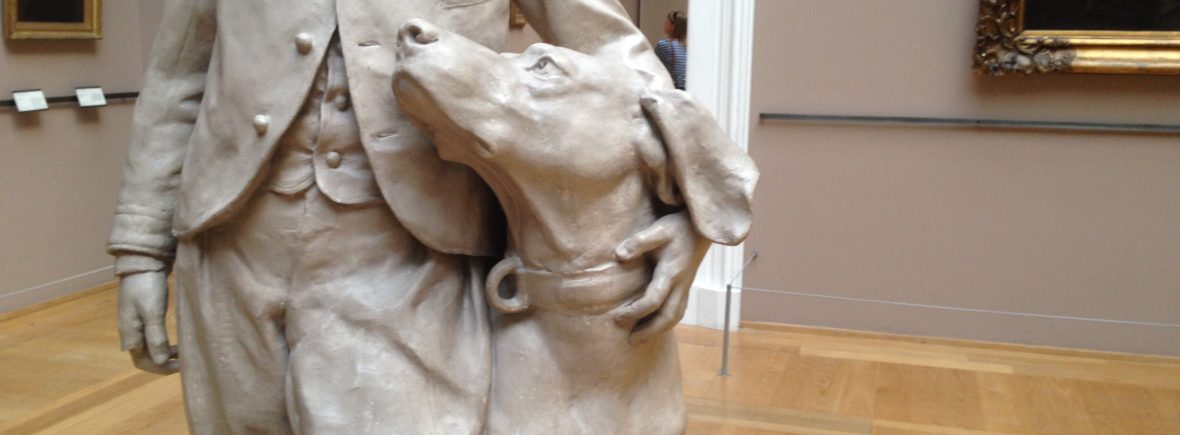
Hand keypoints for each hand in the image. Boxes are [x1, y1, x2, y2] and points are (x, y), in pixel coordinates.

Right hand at [118, 271, 178, 373]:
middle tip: (185, 362)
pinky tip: (176, 342)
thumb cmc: (147, 287)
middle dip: (163, 363)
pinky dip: (163, 344)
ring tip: (183, 353)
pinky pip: (151, 338)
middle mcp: (130, 332)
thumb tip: (160, 362)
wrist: (142, 263)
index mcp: (130, 334)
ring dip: (164, 354)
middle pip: (145, 357)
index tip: (181, 367)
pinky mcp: (142, 316)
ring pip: (149, 348)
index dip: (161, 369)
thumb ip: (156, 338)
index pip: (142, 362)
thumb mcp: (153, 313)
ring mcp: (135, 324)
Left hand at [611, 211, 710, 343]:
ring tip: (640, 338)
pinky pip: (678, 310)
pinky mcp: (686, 286)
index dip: (636, 311)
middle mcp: (680, 284)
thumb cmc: (679, 227)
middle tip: (630, 340)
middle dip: (649, 330)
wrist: (704, 227)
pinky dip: (666, 322)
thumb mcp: (658, 229)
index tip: (618, 317)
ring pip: (675, 316)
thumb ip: (639, 242)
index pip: (654, 300)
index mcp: (671, 272)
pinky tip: (654, 325)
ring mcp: (685, 286)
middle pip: (668, 316)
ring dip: (658, 330)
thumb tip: (619, 256)